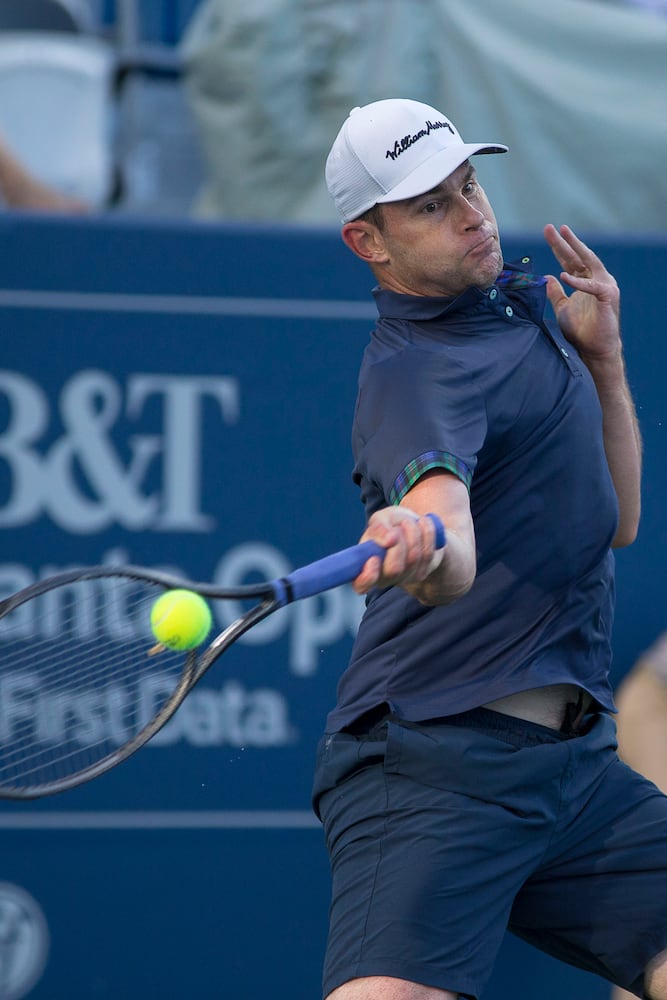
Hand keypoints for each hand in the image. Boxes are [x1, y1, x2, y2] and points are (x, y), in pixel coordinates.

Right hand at [353, 506, 442, 595]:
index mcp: (364, 566)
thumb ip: (379, 527)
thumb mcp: (381, 519)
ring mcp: (404, 578)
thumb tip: (388, 539)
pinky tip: (423, 523)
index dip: (367, 577)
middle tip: (397, 529)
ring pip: (413, 558)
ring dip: (413, 533)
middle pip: (394, 570)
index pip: (361, 585)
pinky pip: (427, 554)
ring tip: (408, 522)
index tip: (373, 559)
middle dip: (399, 543)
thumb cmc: (390, 524)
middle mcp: (383, 577)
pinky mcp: (421, 573)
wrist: (413, 524)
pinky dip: (426, 533)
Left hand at [543, 224, 620, 363]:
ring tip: (563, 237)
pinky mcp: (608, 297)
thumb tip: (547, 277)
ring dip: (575, 249)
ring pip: (588, 262)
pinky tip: (563, 274)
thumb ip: (555, 292)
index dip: (559, 247)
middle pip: (578, 256)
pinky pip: (591, 286)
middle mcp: (597, 279)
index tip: (548, 233)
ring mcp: (604, 286)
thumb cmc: (581, 330)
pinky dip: (577, 281)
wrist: (594, 349)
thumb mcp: (562, 308)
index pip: (571, 260)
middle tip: (551, 227)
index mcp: (586, 281)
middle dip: (564, 242)